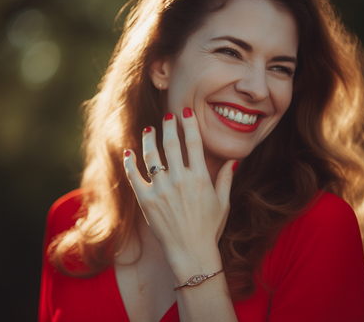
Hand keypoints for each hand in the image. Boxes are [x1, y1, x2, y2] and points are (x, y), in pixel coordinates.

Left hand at [123, 108, 235, 270]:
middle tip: (167, 116)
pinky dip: (130, 162)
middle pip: (172, 144)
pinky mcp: (146, 200)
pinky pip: (135, 176)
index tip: (185, 111)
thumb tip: (234, 160)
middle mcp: (180, 180)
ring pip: (152, 155)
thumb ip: (227, 179)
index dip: (189, 123)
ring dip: (149, 139)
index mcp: (200, 178)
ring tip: (149, 130)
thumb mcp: (223, 203)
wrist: (191, 252)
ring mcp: (161, 189)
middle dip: (169, 126)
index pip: (194, 142)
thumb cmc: (209, 228)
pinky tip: (129, 152)